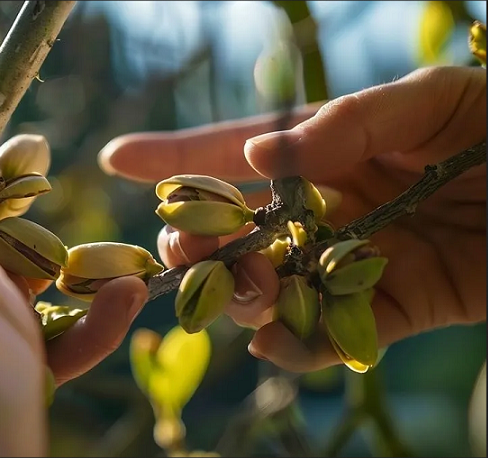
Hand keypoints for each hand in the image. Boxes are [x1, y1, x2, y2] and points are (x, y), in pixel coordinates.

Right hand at [98, 66, 485, 372]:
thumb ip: (349, 123)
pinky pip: (327, 338)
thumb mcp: (434, 100)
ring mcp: (352, 262)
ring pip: (270, 289)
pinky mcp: (388, 310)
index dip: (174, 158)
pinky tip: (277, 342)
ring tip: (251, 292)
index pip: (236, 153)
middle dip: (198, 243)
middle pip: (237, 232)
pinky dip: (295, 348)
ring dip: (242, 296)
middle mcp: (328, 208)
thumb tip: (258, 157)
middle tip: (183, 249)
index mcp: (329, 149)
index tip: (116, 158)